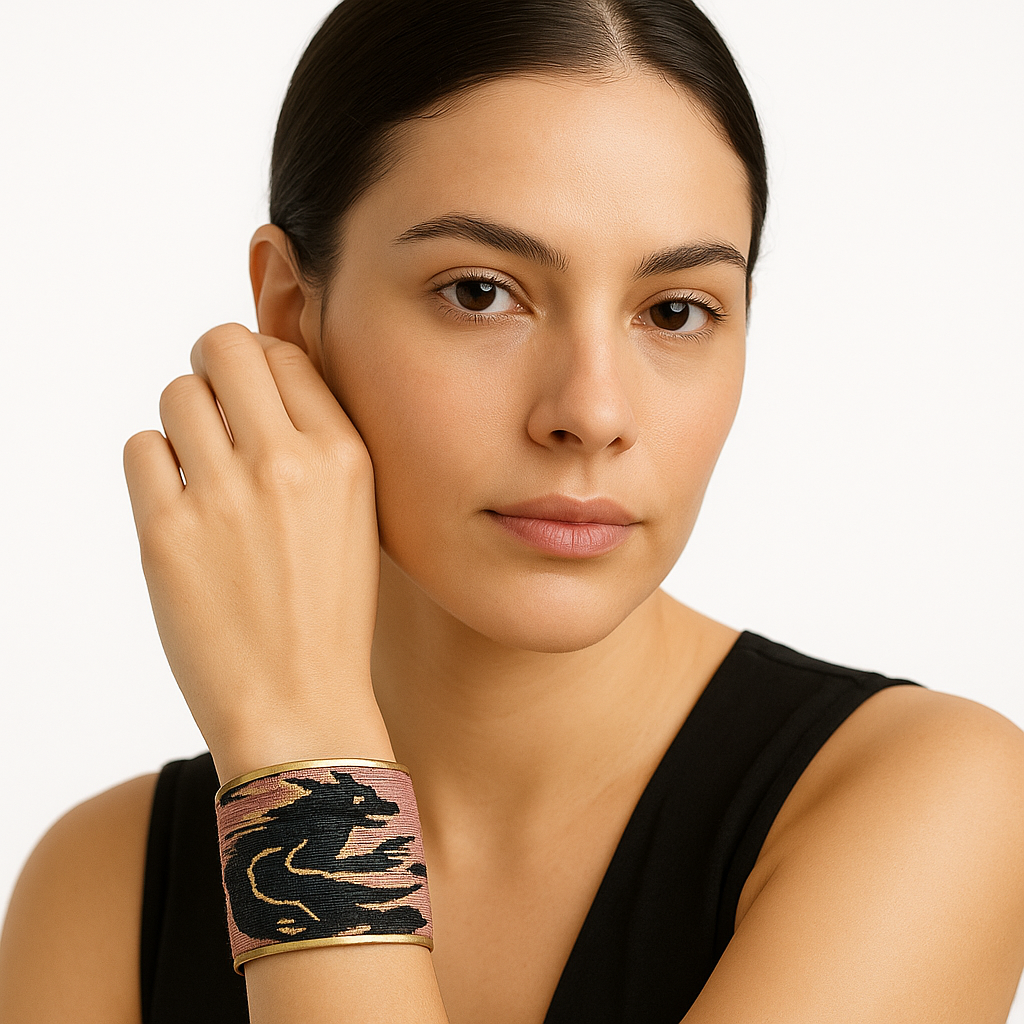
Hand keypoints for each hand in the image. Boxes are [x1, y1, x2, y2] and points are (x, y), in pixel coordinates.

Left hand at [123, 324, 393, 780]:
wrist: (301, 704)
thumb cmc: (330, 614)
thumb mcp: (357, 517)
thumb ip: (319, 448)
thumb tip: (259, 382)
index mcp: (346, 457)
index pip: (285, 355)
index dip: (260, 367)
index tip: (251, 396)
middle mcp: (288, 464)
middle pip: (225, 347)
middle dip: (212, 365)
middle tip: (212, 400)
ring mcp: (224, 496)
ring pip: (177, 393)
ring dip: (183, 419)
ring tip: (200, 466)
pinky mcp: (166, 532)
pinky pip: (141, 448)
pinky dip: (155, 467)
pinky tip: (180, 504)